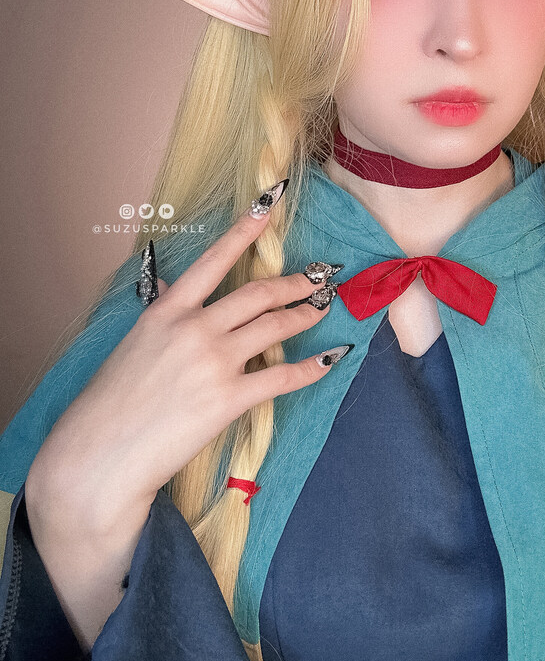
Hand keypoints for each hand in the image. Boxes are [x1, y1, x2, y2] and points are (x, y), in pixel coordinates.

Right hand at [28, 187, 344, 533]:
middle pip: (258, 293)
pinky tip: (329, 358)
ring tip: (322, 309)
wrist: (100, 453)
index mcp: (166, 311)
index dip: (244, 231)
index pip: (213, 260)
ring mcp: (214, 362)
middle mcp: (194, 328)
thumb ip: (164, 316)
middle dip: (294, 283)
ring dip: (305, 315)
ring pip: (275, 327)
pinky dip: (312, 366)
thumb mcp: (134, 344)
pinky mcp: (228, 398)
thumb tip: (174, 287)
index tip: (268, 207)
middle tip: (317, 277)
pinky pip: (283, 376)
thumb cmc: (111, 403)